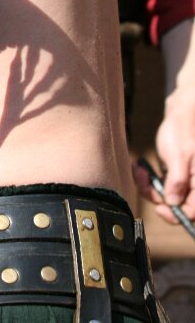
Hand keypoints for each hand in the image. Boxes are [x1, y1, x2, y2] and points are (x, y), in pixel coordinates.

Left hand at [133, 93, 194, 225]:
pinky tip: (140, 167)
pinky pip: (161, 187)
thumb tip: (173, 203)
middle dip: (156, 195)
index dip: (176, 214)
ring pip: (165, 197)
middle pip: (176, 207)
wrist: (181, 114)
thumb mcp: (180, 155)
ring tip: (140, 168)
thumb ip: (178, 181)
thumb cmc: (184, 131)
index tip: (159, 207)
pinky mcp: (174, 177)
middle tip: (143, 178)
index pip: (192, 213)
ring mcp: (184, 183)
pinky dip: (148, 180)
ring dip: (149, 186)